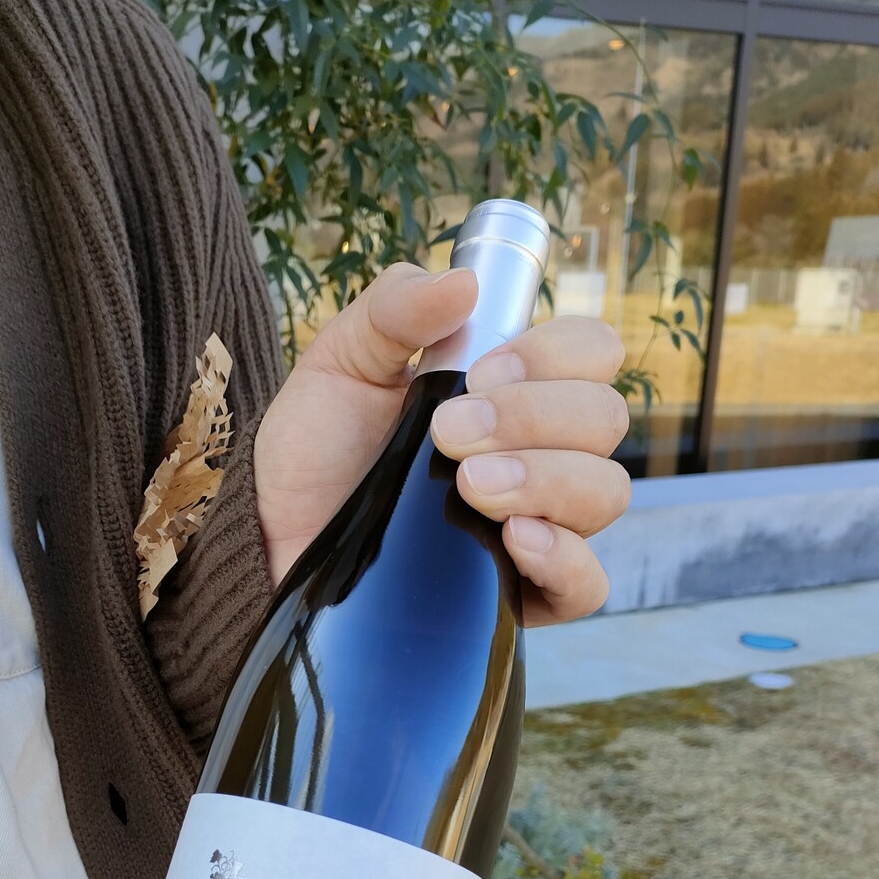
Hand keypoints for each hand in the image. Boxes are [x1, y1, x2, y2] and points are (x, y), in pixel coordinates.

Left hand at [253, 264, 629, 623]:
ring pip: (604, 494)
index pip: (591, 352)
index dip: (553, 356)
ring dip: (546, 479)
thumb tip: (462, 284)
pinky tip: (515, 539)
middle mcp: (543, 453)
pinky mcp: (518, 594)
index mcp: (516, 388)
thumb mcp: (341, 361)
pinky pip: (587, 586)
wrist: (274, 534)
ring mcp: (539, 525)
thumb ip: (395, 308)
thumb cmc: (317, 447)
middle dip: (533, 418)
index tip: (478, 374)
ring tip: (469, 486)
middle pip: (604, 420)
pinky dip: (566, 559)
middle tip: (449, 434)